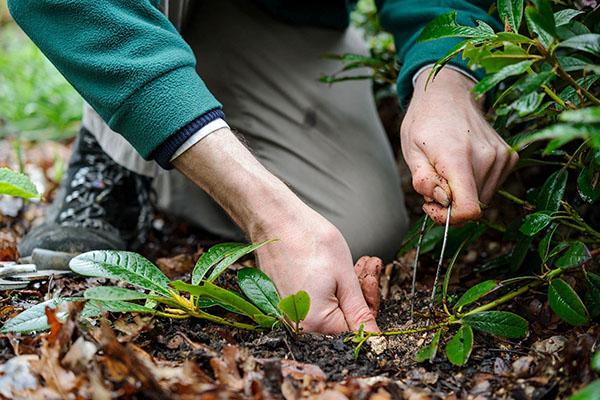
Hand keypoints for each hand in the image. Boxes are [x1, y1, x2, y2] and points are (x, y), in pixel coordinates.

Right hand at [251, 206, 380, 333]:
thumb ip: (360, 311)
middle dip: (359, 293)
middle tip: (366, 264)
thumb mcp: (345, 276)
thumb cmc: (309, 240)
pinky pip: (314, 302)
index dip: (369, 303)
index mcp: (316, 324)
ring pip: (330, 309)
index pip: (356, 329)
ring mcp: (289, 314)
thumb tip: (374, 340)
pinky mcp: (284, 303)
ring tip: (352, 261)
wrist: (275, 220)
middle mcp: (299, 325)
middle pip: (342, 320)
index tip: (372, 277)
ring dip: (345, 288)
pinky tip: (334, 266)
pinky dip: (328, 287)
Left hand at [401, 68, 518, 223]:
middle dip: (450, 203)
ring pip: (482, 198)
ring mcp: (501, 156)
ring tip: (446, 170)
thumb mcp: (411, 150)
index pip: (468, 209)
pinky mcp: (509, 156)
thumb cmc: (425, 121)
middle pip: (473, 206)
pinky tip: (462, 164)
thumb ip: (424, 180)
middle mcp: (486, 157)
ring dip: (462, 193)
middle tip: (433, 183)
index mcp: (458, 156)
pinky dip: (475, 183)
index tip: (432, 206)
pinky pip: (491, 186)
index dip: (448, 218)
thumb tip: (443, 201)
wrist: (449, 92)